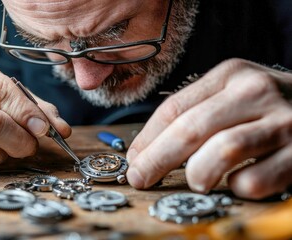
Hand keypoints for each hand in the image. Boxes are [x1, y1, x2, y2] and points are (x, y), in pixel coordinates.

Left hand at [126, 58, 291, 198]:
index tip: (133, 160)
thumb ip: (195, 113)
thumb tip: (146, 151)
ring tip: (196, 181)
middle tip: (141, 178)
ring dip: (198, 172)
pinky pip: (256, 178)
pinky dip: (238, 186)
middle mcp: (254, 92)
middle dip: (158, 159)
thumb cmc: (266, 107)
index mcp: (230, 75)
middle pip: (190, 128)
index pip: (174, 108)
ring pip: (223, 149)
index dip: (147, 139)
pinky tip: (235, 183)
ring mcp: (281, 121)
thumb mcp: (232, 94)